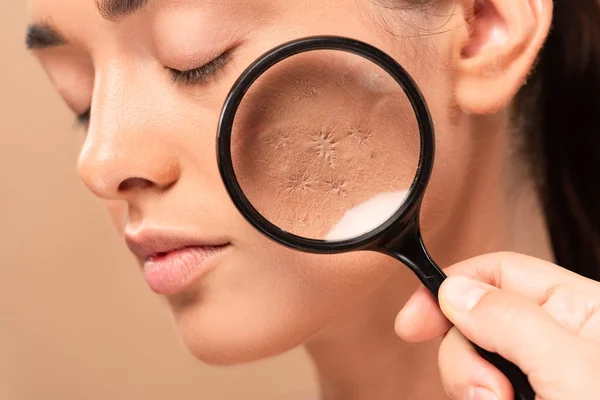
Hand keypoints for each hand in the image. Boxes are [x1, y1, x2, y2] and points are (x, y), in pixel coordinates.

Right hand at [395, 252, 599, 399]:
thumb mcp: (570, 371)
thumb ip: (510, 320)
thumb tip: (455, 290)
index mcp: (581, 311)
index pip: (500, 273)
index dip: (452, 287)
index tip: (413, 322)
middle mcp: (558, 339)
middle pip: (477, 321)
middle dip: (466, 359)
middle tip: (489, 396)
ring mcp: (541, 377)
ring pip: (474, 365)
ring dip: (473, 392)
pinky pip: (482, 395)